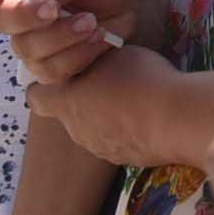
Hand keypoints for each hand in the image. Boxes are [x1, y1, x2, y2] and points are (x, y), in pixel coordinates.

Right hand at [0, 0, 147, 82]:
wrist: (139, 10)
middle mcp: (22, 13)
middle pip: (2, 21)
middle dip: (28, 15)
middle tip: (56, 9)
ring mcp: (35, 44)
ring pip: (29, 51)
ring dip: (62, 37)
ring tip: (93, 22)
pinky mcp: (54, 69)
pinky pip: (53, 72)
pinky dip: (79, 55)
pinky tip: (100, 40)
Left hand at [22, 45, 204, 167]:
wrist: (176, 119)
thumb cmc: (140, 80)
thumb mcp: (114, 54)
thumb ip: (95, 59)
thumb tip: (92, 61)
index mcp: (67, 103)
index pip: (36, 98)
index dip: (42, 87)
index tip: (57, 77)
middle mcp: (77, 131)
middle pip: (70, 113)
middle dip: (84, 99)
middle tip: (109, 81)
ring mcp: (101, 149)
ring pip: (94, 129)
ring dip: (106, 115)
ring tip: (134, 99)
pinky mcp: (125, 160)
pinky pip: (119, 141)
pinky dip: (128, 130)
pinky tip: (149, 116)